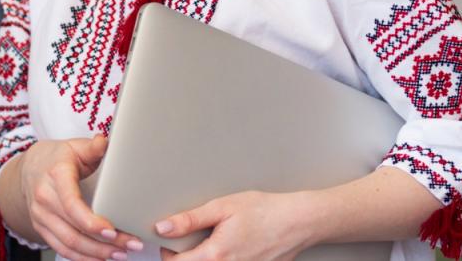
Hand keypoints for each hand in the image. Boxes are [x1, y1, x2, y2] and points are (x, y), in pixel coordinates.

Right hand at [16, 136, 143, 260]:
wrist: (29, 168)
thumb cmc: (57, 157)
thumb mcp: (74, 146)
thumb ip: (92, 147)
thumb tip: (105, 142)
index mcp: (55, 177)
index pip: (71, 205)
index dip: (91, 221)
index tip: (112, 231)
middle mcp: (44, 200)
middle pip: (73, 230)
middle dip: (103, 243)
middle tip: (130, 245)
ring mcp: (41, 218)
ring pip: (68, 244)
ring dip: (95, 254)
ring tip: (121, 254)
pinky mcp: (42, 229)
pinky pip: (61, 249)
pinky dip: (82, 258)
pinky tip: (101, 259)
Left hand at [155, 190, 316, 260]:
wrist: (298, 222)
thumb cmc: (265, 211)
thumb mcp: (223, 207)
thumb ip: (190, 220)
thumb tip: (163, 228)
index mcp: (214, 256)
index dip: (167, 252)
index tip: (170, 240)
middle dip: (186, 257)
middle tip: (192, 240)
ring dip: (205, 258)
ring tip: (216, 242)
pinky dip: (223, 260)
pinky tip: (232, 248)